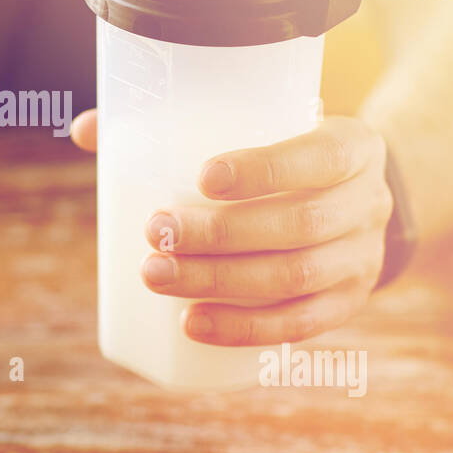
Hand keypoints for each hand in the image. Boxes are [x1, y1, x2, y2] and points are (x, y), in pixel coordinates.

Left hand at [69, 110, 390, 345]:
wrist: (351, 196)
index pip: (319, 157)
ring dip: (221, 282)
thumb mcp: (256, 126)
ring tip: (157, 276)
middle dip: (221, 235)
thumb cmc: (281, 152)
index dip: (265, 170)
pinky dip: (245, 328)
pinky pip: (300, 324)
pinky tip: (194, 324)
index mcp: (354, 146)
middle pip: (300, 225)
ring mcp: (363, 258)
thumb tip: (83, 128)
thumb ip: (172, 124)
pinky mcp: (348, 302)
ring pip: (295, 277)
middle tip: (155, 233)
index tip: (202, 176)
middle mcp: (369, 202)